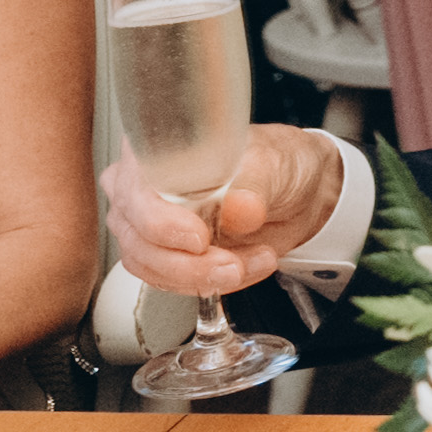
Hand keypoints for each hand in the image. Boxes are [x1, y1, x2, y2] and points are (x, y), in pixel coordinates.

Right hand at [103, 130, 345, 294]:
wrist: (297, 193)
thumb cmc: (277, 163)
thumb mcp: (275, 163)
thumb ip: (255, 183)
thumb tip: (238, 207)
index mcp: (156, 149)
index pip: (134, 190)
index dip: (159, 221)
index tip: (198, 238)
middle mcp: (142, 187)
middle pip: (137, 238)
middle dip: (187, 263)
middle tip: (232, 265)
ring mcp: (149, 224)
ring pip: (151, 266)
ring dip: (203, 276)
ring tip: (249, 263)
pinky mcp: (166, 254)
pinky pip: (172, 281)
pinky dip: (211, 282)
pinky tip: (246, 266)